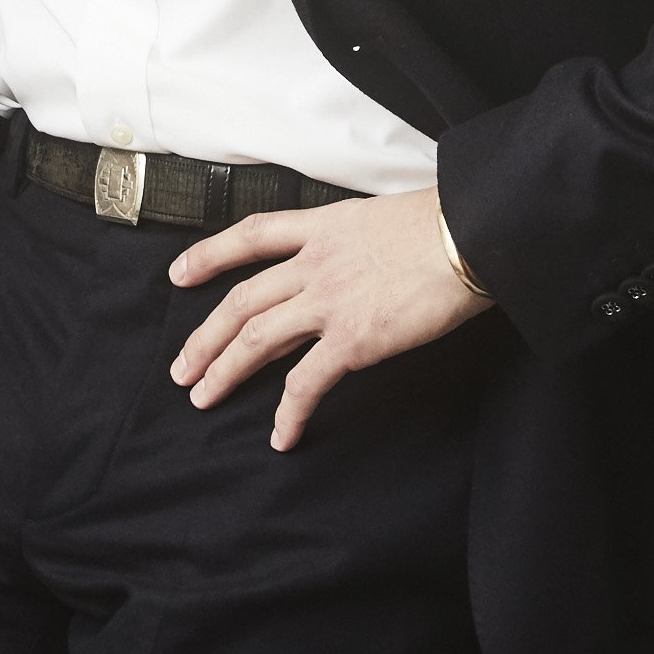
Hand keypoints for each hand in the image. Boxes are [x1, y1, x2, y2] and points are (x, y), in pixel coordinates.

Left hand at [165, 189, 497, 450]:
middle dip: (205, 338)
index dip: (209, 255)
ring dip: (224, 371)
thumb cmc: (448, 224)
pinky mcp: (352, 339)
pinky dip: (288, 413)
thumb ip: (357, 241)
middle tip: (183, 368)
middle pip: (241, 301)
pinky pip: (305, 383)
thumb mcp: (385, 217)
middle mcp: (316, 263)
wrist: (474, 233)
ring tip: (203, 397)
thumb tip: (358, 261)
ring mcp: (329, 301)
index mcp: (324, 228)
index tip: (179, 274)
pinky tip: (281, 436)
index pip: (252, 236)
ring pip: (256, 339)